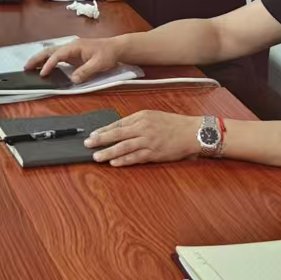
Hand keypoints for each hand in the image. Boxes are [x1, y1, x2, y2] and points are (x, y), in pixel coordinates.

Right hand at [24, 36, 119, 83]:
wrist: (116, 48)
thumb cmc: (108, 54)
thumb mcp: (99, 64)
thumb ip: (86, 71)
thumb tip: (73, 79)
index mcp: (75, 46)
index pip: (58, 55)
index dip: (49, 64)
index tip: (42, 74)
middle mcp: (70, 47)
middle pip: (50, 51)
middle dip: (37, 59)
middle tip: (26, 67)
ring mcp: (71, 51)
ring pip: (52, 53)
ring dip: (40, 59)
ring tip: (30, 67)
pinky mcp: (73, 56)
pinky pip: (57, 57)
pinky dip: (48, 61)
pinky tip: (44, 67)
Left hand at [84, 111, 201, 165]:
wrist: (193, 132)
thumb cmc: (174, 124)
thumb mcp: (153, 116)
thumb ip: (137, 122)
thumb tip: (119, 129)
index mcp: (142, 117)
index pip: (118, 124)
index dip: (103, 130)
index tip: (92, 134)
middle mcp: (143, 128)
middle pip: (117, 134)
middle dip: (100, 140)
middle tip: (87, 144)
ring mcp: (148, 141)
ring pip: (123, 147)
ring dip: (108, 152)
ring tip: (97, 157)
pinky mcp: (154, 153)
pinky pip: (135, 157)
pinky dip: (124, 160)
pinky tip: (114, 163)